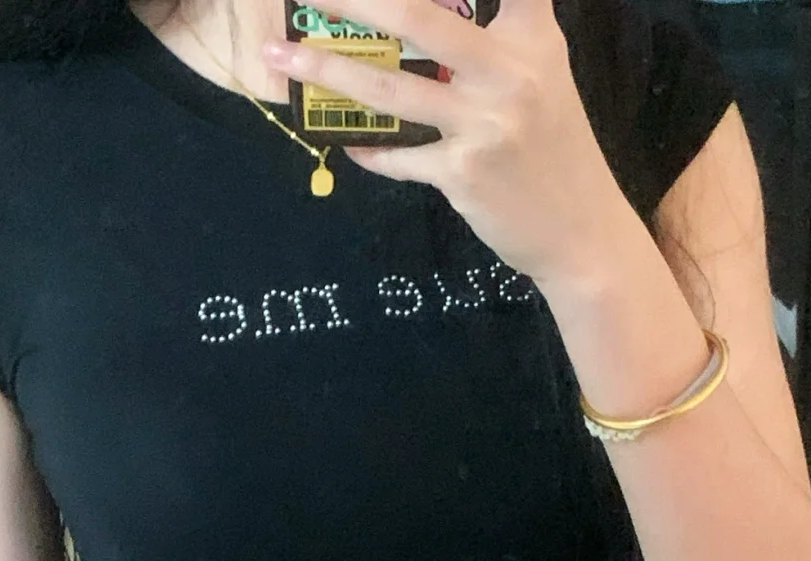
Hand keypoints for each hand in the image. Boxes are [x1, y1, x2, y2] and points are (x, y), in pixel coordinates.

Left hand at [262, 0, 631, 288]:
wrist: (581, 234)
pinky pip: (398, 157)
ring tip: (283, 55)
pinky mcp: (463, 173)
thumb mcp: (543, 79)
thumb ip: (501, 41)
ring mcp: (484, 124)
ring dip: (327, 70)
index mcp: (531, 37)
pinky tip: (350, 147)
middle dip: (352, 0)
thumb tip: (425, 23)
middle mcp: (509, 72)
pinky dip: (370, 151)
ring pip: (389, 91)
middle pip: (416, 16)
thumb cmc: (555, 153)